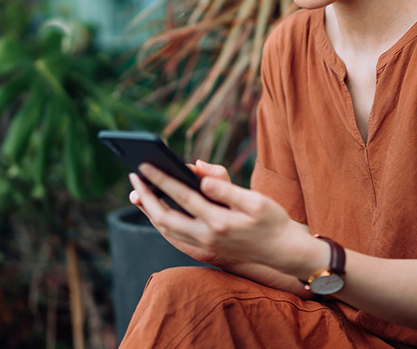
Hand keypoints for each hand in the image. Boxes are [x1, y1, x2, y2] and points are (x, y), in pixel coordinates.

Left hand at [128, 160, 309, 274]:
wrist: (283, 251)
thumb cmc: (272, 221)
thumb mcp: (256, 201)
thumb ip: (227, 189)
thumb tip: (201, 176)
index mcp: (219, 222)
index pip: (182, 197)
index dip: (160, 180)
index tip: (143, 165)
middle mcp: (207, 237)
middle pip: (164, 217)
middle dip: (146, 195)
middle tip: (134, 175)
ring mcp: (204, 246)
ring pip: (166, 229)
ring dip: (149, 210)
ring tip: (138, 191)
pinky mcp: (205, 250)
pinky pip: (174, 237)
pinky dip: (161, 223)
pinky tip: (156, 210)